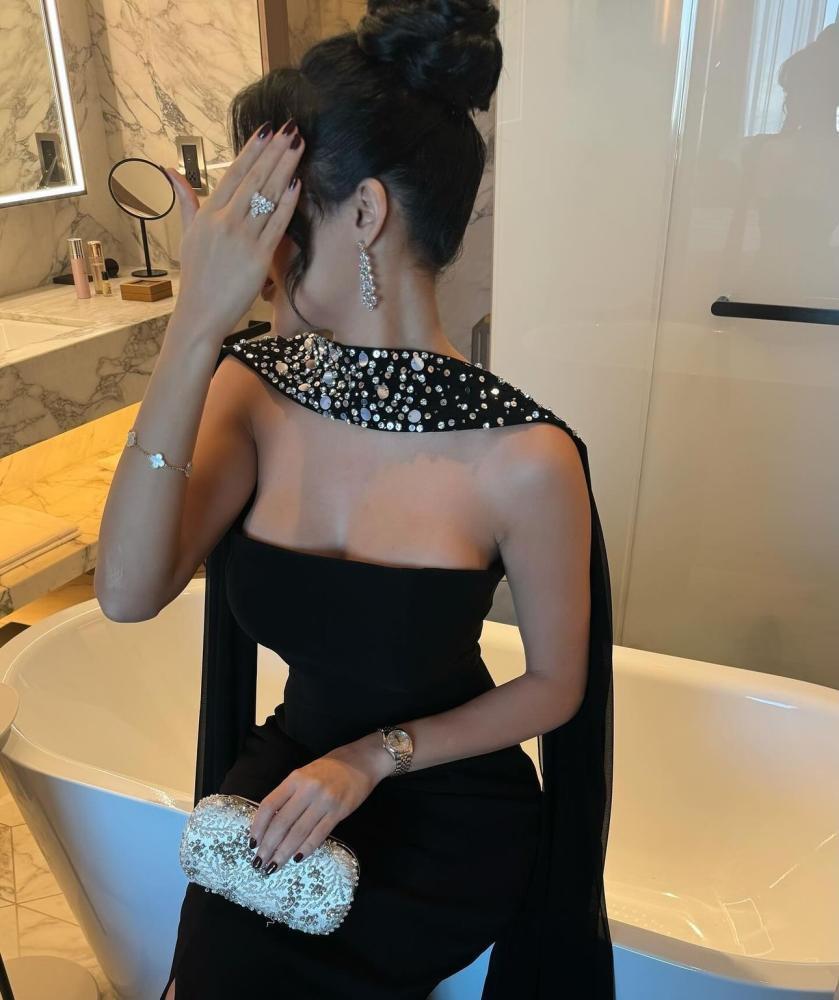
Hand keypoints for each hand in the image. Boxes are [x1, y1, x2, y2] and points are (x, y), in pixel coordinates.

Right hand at [162, 118, 304, 343]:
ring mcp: (241, 238)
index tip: (266, 130)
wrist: (201, 313)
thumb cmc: (197, 277)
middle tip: (291, 127)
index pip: (233, 174)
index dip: (252, 150)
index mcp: (207, 214)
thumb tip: (170, 171)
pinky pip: (276, 224)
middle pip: (254, 178)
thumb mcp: (188, 235)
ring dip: (285, 167)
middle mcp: (223, 221)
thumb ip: (186, 201)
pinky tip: (298, 182)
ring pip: (267, 195)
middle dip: (274, 151)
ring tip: (298, 145)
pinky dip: (287, 202)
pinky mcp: (258, 257)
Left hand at [248, 740, 389, 873]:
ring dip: (284, 852)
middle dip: (268, 846)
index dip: (258, 826)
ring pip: (298, 832)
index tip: (251, 843)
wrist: (361, 761)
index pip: (269, 805)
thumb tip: (270, 824)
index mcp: (295, 778)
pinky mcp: (339, 812)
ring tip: (274, 866)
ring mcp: (324, 801)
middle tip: (259, 862)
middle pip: (282, 822)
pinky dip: (306, 848)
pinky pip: (319, 834)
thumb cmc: (329, 768)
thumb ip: (288, 794)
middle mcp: (308, 789)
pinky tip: (297, 858)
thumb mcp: (304, 774)